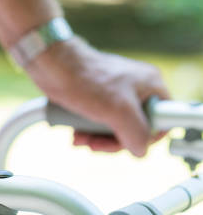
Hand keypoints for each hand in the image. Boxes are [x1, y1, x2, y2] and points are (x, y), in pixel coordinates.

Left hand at [26, 37, 169, 156]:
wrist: (52, 65)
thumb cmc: (85, 80)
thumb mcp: (118, 111)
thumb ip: (136, 133)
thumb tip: (140, 150)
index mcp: (151, 85)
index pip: (163, 120)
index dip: (146, 137)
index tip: (125, 142)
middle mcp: (136, 88)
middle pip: (136, 127)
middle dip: (113, 141)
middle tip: (95, 144)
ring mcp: (115, 91)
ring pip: (115, 126)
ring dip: (97, 138)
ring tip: (80, 139)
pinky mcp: (97, 95)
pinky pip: (99, 120)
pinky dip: (88, 130)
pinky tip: (76, 133)